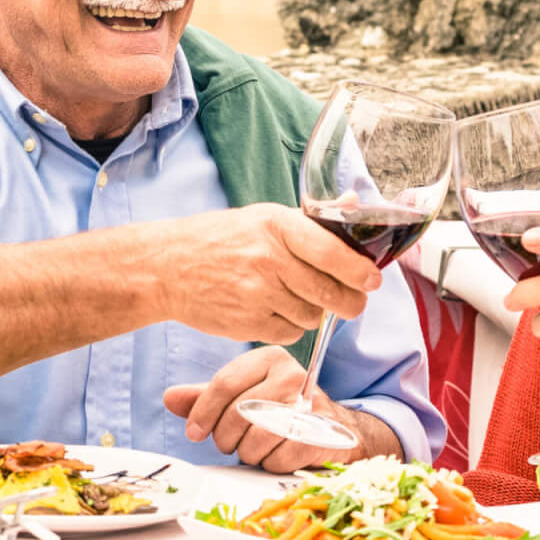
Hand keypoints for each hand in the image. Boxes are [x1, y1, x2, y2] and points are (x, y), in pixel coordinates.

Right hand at [147, 204, 380, 345]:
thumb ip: (311, 219)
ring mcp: (256, 295)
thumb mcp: (263, 217)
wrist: (167, 268)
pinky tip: (275, 309)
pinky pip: (290, 333)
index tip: (373, 280)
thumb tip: (355, 205)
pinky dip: (290, 326)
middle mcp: (267, 260)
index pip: (330, 252)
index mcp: (276, 226)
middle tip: (354, 301)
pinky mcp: (247, 324)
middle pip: (329, 293)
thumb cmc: (220, 239)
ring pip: (312, 316)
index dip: (359, 270)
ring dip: (315, 312)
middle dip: (350, 301)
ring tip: (297, 297)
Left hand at [162, 346, 396, 471]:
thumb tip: (169, 398)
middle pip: (238, 414)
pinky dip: (271, 464)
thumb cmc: (278, 409)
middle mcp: (293, 375)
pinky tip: (276, 455)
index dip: (202, 412)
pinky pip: (278, 458)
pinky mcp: (322, 434)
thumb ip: (205, 397)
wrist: (332, 428)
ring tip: (255, 448)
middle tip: (230, 443)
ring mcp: (311, 405)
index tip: (193, 433)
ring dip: (248, 453)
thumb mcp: (242, 395)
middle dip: (226, 437)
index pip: (224, 384)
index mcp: (270, 358)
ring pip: (256, 439)